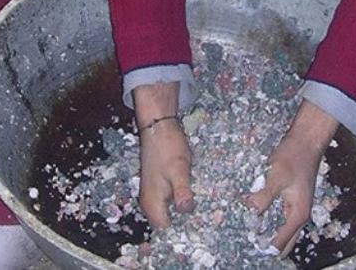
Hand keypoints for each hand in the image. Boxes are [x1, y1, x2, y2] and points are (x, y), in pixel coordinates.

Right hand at [133, 82, 194, 227]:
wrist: (158, 125)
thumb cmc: (167, 147)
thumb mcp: (179, 169)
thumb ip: (182, 192)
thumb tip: (186, 212)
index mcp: (152, 203)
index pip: (166, 229)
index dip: (181, 230)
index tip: (199, 225)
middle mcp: (150, 202)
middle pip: (168, 221)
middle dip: (184, 219)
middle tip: (205, 215)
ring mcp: (153, 192)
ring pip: (170, 209)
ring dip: (184, 206)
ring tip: (203, 203)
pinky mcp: (159, 183)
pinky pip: (170, 197)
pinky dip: (181, 196)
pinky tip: (194, 190)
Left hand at [245, 100, 338, 256]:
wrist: (306, 140)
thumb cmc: (294, 156)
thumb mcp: (277, 176)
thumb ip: (264, 196)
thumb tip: (251, 211)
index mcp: (298, 214)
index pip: (281, 244)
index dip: (265, 248)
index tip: (248, 247)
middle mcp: (299, 215)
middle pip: (283, 241)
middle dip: (266, 243)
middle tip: (247, 242)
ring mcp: (295, 207)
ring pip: (280, 228)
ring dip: (266, 230)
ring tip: (247, 230)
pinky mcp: (290, 198)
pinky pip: (279, 215)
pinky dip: (268, 217)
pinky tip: (254, 212)